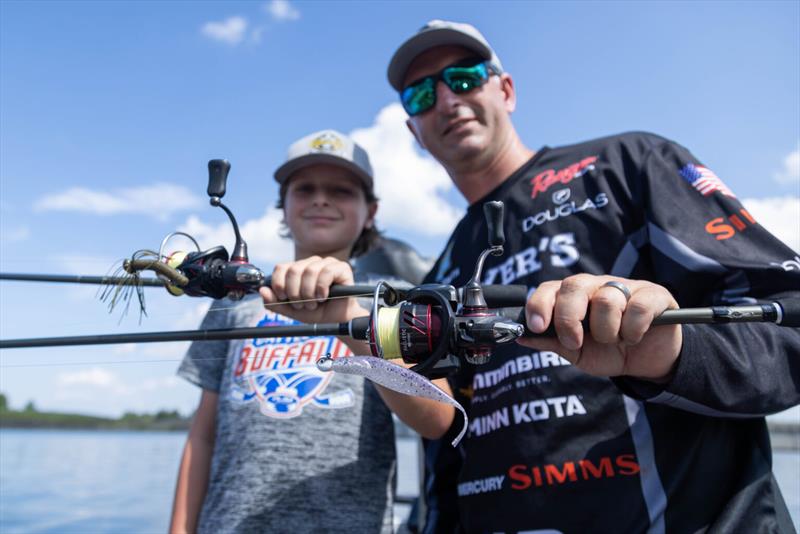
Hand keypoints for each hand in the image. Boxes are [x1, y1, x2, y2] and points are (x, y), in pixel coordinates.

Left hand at [259, 256, 367, 324]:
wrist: (337, 321)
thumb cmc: (316, 313)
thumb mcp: (291, 310)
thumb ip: (275, 302)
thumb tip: (262, 290)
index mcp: (298, 269)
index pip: (281, 267)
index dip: (279, 284)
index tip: (283, 298)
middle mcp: (312, 263)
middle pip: (294, 269)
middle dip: (295, 292)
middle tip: (302, 305)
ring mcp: (327, 263)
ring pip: (309, 271)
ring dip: (309, 293)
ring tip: (314, 303)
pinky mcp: (341, 268)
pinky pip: (326, 272)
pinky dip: (321, 288)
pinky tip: (324, 297)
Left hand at [517, 274, 681, 381]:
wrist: (648, 362)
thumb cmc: (608, 352)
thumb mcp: (576, 352)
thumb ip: (551, 342)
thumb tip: (520, 337)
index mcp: (573, 296)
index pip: (550, 288)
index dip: (539, 305)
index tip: (537, 327)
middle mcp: (596, 285)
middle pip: (574, 286)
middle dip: (569, 318)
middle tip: (575, 343)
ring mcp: (626, 286)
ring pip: (606, 300)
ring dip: (607, 331)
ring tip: (615, 341)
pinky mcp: (654, 294)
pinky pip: (637, 308)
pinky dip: (633, 330)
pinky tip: (635, 337)